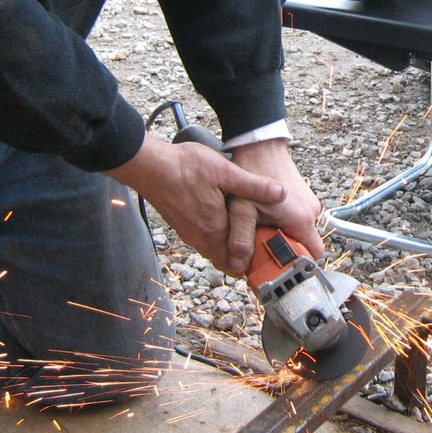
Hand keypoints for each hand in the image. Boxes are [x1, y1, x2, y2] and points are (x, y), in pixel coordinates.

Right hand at [106, 133, 291, 275]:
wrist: (150, 166)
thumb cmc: (186, 169)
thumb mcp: (227, 173)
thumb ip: (255, 186)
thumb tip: (281, 194)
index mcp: (214, 232)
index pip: (235, 266)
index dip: (252, 264)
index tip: (268, 254)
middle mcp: (200, 238)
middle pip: (225, 261)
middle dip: (241, 257)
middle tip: (260, 242)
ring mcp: (188, 232)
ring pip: (213, 249)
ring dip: (228, 245)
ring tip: (246, 229)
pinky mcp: (181, 223)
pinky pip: (203, 238)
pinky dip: (215, 235)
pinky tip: (223, 216)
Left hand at [228, 138, 323, 263]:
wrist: (262, 145)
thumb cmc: (253, 171)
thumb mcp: (241, 209)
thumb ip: (240, 239)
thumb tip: (238, 265)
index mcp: (301, 219)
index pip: (312, 255)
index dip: (295, 264)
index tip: (276, 265)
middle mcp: (311, 211)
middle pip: (303, 245)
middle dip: (283, 248)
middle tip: (260, 240)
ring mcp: (309, 203)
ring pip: (298, 231)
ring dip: (281, 233)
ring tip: (260, 222)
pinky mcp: (304, 197)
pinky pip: (297, 218)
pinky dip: (283, 220)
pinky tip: (265, 211)